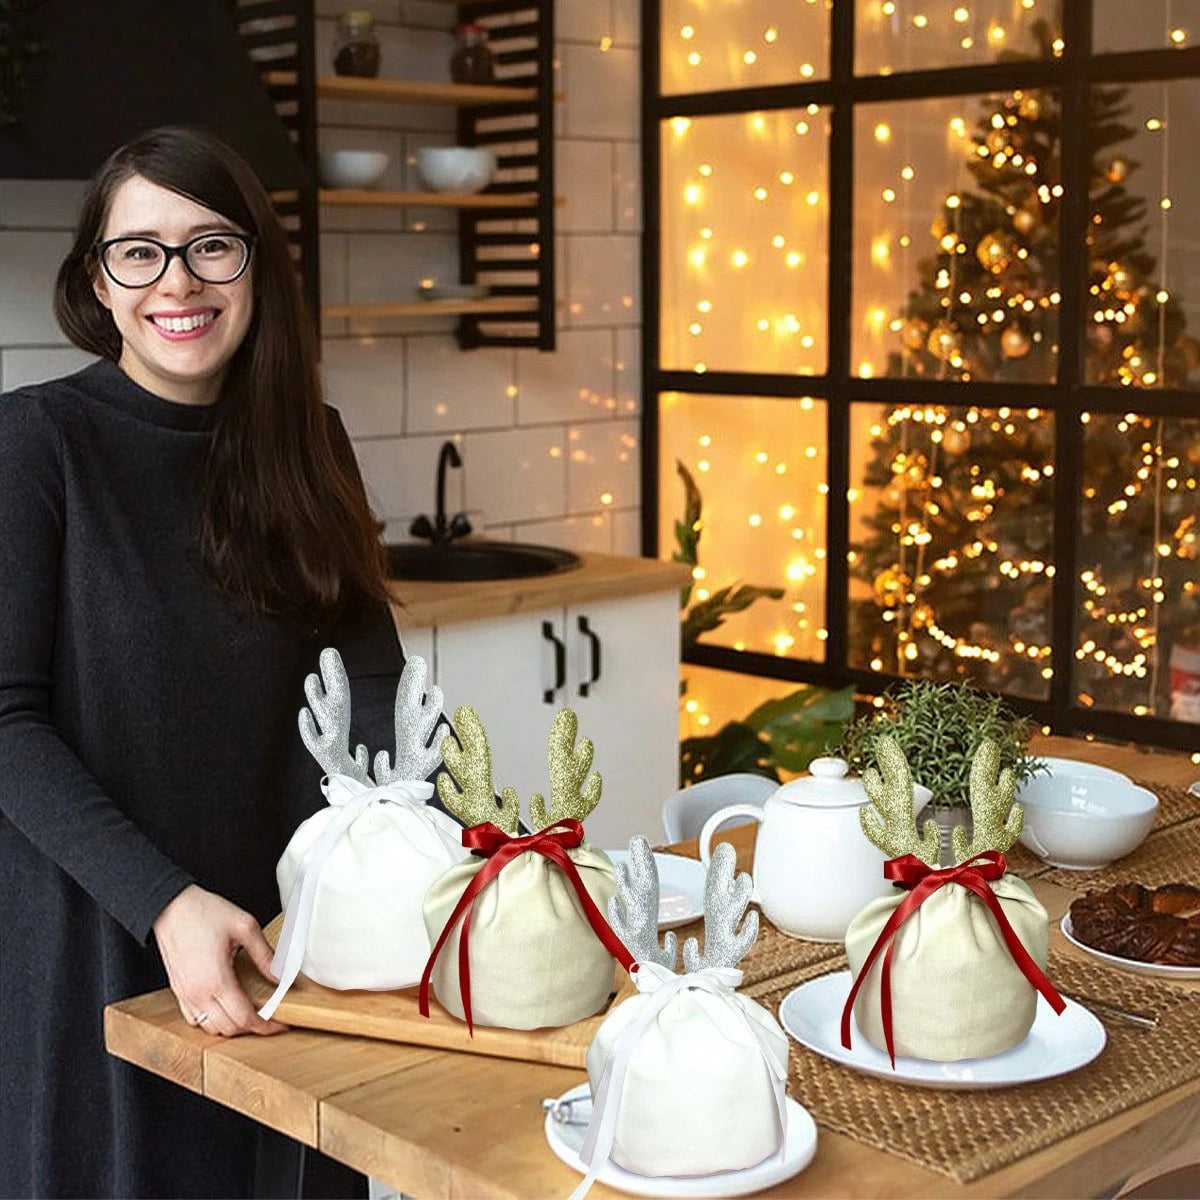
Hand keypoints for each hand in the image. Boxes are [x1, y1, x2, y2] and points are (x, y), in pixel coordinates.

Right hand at [152, 884, 286, 1036]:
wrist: (170, 907)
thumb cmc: (204, 912)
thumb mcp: (245, 927)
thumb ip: (265, 955)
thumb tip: (282, 977)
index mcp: (216, 980)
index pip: (244, 1018)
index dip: (266, 1026)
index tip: (280, 1025)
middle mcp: (197, 993)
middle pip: (228, 1029)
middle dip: (251, 1028)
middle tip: (270, 1018)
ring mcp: (185, 995)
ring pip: (210, 1028)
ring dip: (231, 1027)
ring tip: (250, 1013)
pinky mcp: (178, 991)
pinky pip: (195, 1019)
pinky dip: (212, 1021)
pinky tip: (225, 1008)